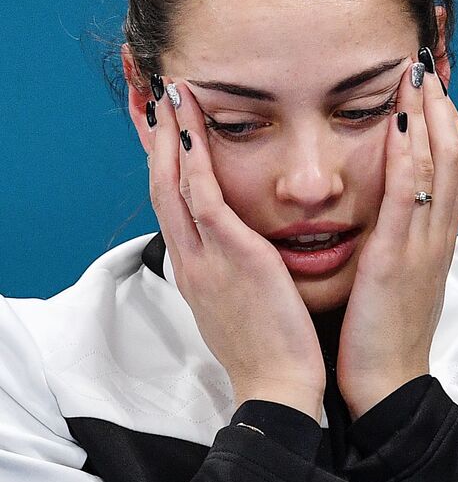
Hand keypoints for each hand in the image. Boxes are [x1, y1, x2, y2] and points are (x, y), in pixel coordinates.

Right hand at [147, 79, 325, 419]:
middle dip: (156, 139)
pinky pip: (204, 198)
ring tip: (171, 93)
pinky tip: (192, 128)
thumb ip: (234, 271)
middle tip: (155, 96)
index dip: (164, 163)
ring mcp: (205, 258)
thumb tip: (240, 249)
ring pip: (174, 184)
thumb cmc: (268, 350)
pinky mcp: (232, 257)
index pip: (171, 205)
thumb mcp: (239, 305)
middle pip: (160, 186)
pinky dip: (194, 160)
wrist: (277, 388)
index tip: (165, 129)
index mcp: (194, 270)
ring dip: (169, 135)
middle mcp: (190, 259)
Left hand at [336, 54, 457, 420]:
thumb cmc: (383, 336)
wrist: (386, 387)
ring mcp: (422, 247)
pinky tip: (397, 121)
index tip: (431, 89)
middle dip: (444, 109)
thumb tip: (386, 215)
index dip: (446, 125)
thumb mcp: (396, 281)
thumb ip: (397, 243)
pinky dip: (408, 155)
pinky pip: (408, 197)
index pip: (453, 169)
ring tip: (417, 75)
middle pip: (457, 157)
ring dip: (431, 117)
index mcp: (435, 242)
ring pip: (441, 168)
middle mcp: (437, 238)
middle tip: (428, 66)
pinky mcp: (395, 261)